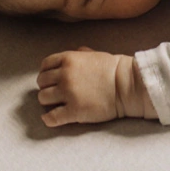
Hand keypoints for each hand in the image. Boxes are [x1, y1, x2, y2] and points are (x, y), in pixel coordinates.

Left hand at [36, 48, 155, 126]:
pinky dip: (48, 119)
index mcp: (69, 59)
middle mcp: (65, 75)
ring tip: (56, 104)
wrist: (127, 85)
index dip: (46, 73)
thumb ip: (82, 53)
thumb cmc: (114, 69)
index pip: (45, 65)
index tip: (50, 79)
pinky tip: (50, 118)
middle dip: (46, 87)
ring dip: (47, 102)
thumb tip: (77, 51)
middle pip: (41, 82)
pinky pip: (51, 117)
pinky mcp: (73, 111)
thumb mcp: (96, 55)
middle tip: (54, 92)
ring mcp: (68, 93)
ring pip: (43, 98)